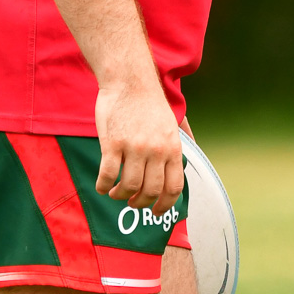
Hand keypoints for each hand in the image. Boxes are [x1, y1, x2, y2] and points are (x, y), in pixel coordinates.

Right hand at [95, 81, 185, 213]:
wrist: (129, 80)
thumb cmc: (149, 102)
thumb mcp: (172, 123)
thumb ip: (179, 142)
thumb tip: (191, 154)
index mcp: (173, 147)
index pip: (174, 187)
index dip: (165, 205)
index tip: (157, 213)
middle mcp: (156, 150)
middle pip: (150, 191)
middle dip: (140, 203)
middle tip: (132, 202)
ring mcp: (134, 147)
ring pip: (129, 187)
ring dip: (120, 196)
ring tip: (116, 193)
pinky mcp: (112, 144)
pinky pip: (108, 175)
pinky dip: (103, 186)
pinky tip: (102, 186)